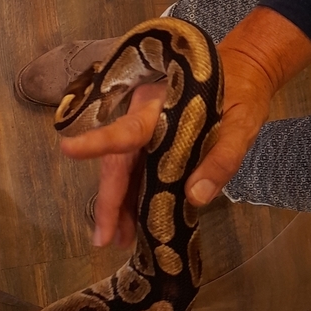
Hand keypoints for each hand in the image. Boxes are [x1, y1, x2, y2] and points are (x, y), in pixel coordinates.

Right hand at [60, 7, 310, 246]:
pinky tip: (133, 221)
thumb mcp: (242, 124)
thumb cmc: (241, 93)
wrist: (242, 70)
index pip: (127, 130)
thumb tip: (196, 197)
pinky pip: (135, 170)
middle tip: (104, 240)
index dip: (97, 143)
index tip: (68, 150)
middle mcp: (144, 116)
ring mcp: (145, 128)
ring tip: (119, 240)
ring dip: (120, 204)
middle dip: (109, 202)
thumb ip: (222, 158)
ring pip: (123, 170)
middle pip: (118, 162)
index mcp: (162, 108)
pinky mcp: (151, 139)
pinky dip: (132, 196)